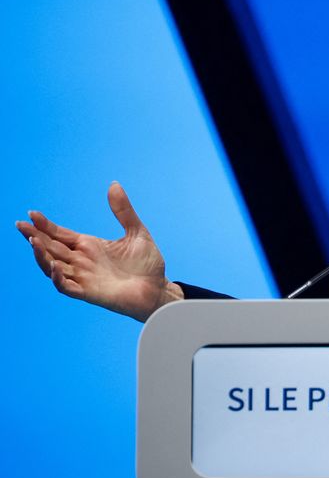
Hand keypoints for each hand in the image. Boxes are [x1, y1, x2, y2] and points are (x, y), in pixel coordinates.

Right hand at [16, 183, 182, 320]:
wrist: (158, 289)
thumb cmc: (147, 263)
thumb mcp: (137, 232)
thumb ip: (124, 211)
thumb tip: (114, 184)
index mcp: (89, 246)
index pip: (60, 234)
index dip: (45, 225)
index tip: (32, 213)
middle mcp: (82, 261)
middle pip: (51, 248)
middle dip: (34, 236)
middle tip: (21, 224)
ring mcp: (83, 277)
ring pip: (52, 267)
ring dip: (41, 255)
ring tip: (33, 241)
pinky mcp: (89, 293)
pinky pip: (66, 286)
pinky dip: (57, 278)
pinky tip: (55, 266)